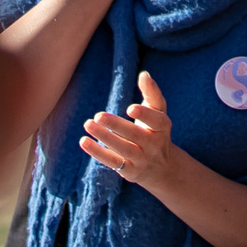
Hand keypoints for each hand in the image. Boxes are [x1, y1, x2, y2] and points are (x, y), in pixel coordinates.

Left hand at [82, 70, 178, 188]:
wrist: (162, 168)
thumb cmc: (155, 131)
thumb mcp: (158, 113)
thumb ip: (152, 93)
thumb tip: (144, 74)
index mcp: (163, 127)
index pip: (157, 121)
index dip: (145, 115)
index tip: (130, 108)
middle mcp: (155, 145)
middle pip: (135, 135)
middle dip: (117, 126)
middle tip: (98, 116)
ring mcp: (143, 160)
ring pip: (123, 149)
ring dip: (104, 137)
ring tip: (88, 124)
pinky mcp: (130, 172)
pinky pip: (113, 162)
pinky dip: (98, 152)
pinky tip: (84, 141)